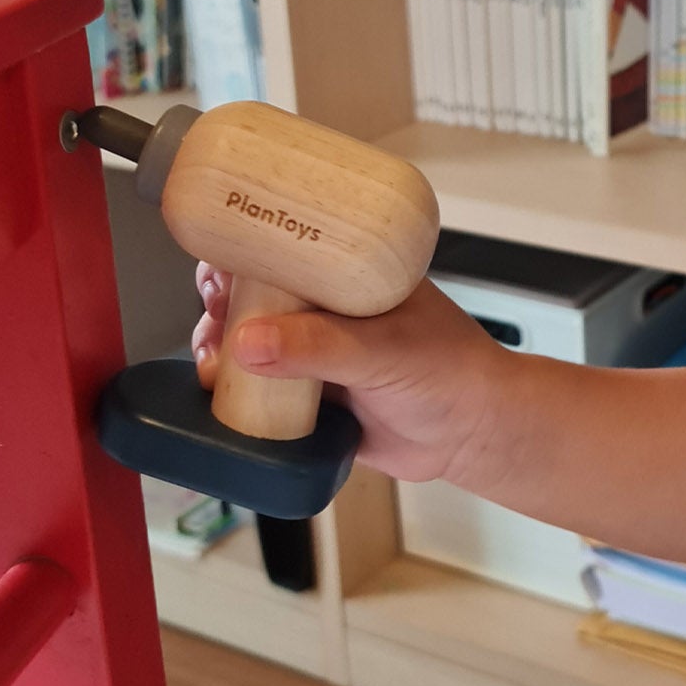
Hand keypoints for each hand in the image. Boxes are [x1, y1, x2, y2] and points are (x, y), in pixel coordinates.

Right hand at [191, 262, 505, 485]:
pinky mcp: (310, 397)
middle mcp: (327, 308)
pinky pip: (261, 391)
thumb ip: (319, 346)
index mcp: (349, 273)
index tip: (218, 266)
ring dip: (221, 350)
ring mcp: (316, 352)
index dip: (245, 251)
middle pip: (255, 295)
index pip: (285, 248)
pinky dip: (235, 393)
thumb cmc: (450, 372)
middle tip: (213, 318)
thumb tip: (249, 341)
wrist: (472, 437)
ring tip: (213, 365)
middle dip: (221, 305)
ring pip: (250, 344)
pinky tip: (219, 396)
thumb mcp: (385, 349)